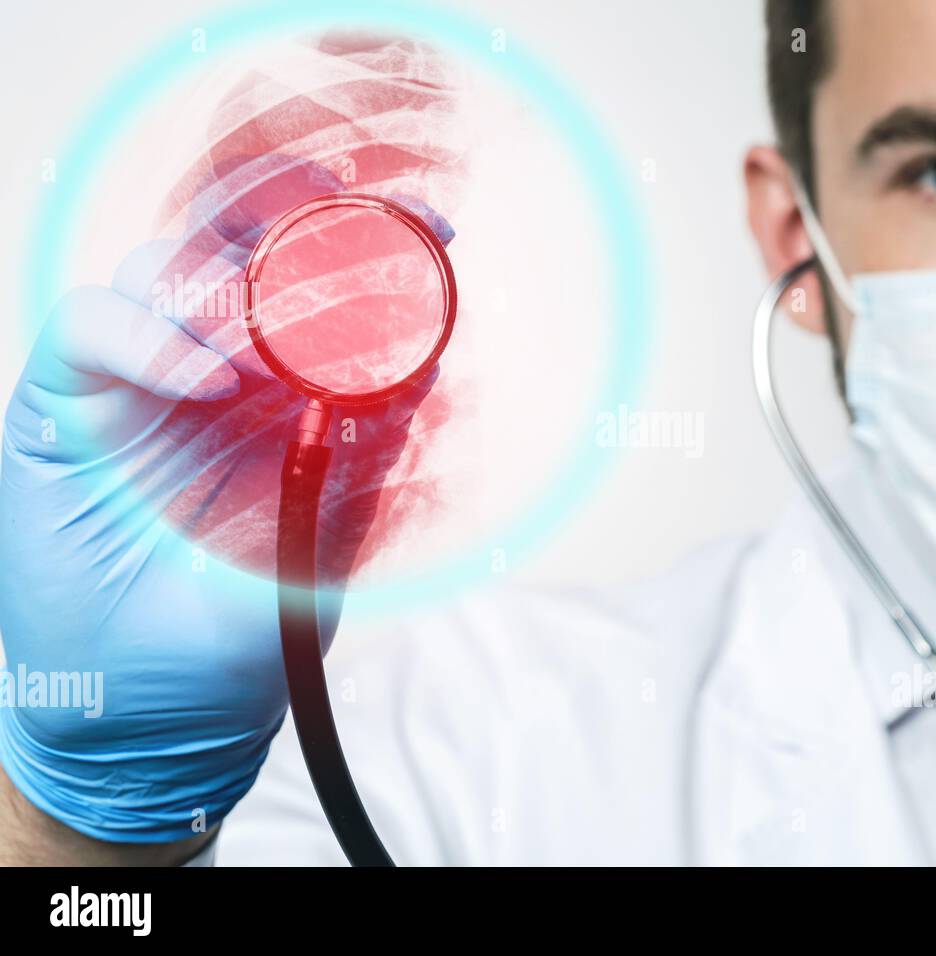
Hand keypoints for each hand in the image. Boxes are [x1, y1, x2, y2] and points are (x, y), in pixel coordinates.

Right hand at [0, 234, 436, 845]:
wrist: (157, 712)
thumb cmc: (246, 626)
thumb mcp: (335, 534)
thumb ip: (374, 451)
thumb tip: (433, 363)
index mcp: (285, 389)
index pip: (316, 280)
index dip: (369, 237)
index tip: (435, 227)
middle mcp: (214, 364)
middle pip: (236, 242)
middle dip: (292, 213)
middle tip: (345, 211)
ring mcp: (140, 374)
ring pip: (166, 265)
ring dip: (224, 283)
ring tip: (268, 351)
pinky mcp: (69, 398)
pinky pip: (94, 322)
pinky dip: (152, 335)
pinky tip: (210, 381)